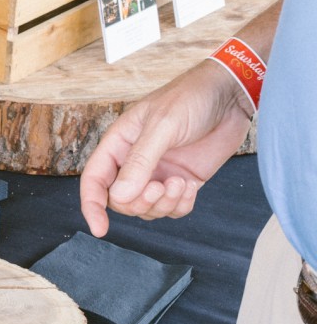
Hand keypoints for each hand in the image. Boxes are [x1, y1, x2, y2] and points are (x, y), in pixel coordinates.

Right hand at [80, 61, 253, 236]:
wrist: (230, 94)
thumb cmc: (190, 98)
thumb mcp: (162, 126)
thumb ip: (140, 162)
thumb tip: (119, 196)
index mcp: (119, 144)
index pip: (94, 180)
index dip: (92, 205)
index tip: (100, 228)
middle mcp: (134, 162)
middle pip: (121, 201)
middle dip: (139, 202)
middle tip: (159, 187)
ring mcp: (158, 173)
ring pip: (147, 208)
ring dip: (163, 204)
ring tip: (181, 183)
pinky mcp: (181, 181)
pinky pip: (172, 208)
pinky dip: (180, 205)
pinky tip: (190, 185)